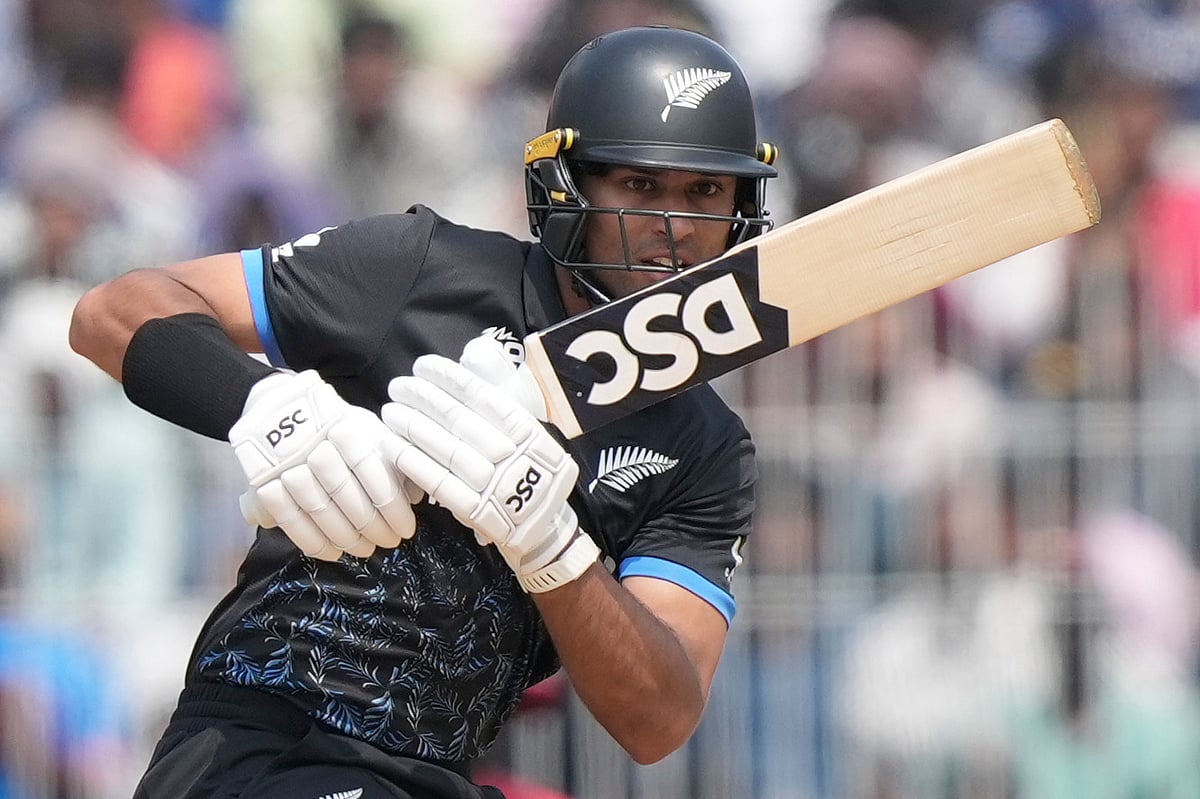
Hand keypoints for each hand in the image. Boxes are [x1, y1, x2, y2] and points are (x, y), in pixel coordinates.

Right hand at [230, 370, 417, 560]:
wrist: (280, 406)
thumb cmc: (336, 424)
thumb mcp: (368, 429)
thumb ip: (391, 458)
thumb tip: (416, 495)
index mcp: (342, 427)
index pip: (372, 471)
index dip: (391, 505)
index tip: (406, 528)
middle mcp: (311, 443)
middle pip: (344, 493)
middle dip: (371, 525)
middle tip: (389, 542)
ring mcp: (283, 463)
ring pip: (317, 507)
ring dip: (345, 536)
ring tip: (365, 549)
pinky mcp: (262, 480)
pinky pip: (287, 517)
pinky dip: (312, 540)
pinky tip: (333, 552)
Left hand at [381, 348, 597, 591]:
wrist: (544, 525)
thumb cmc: (530, 470)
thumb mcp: (531, 433)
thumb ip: (503, 402)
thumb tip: (472, 360)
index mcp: (527, 431)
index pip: (482, 396)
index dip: (449, 378)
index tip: (422, 366)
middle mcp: (512, 455)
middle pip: (459, 419)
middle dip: (423, 398)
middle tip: (397, 386)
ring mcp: (494, 484)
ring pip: (446, 449)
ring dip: (412, 426)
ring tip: (390, 410)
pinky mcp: (476, 511)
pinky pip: (439, 482)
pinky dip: (413, 462)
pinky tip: (391, 445)